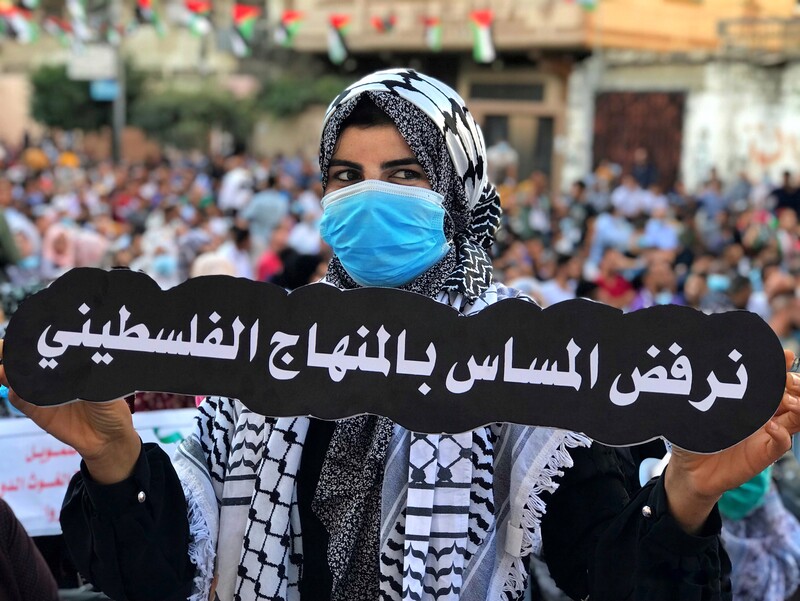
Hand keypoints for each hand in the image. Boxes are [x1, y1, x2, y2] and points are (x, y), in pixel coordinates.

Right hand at [0, 339, 140, 483]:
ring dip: (8, 371)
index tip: (27, 331)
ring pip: (20, 379)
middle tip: (3, 346)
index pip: (52, 350)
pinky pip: (22, 401)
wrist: (109, 440)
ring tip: (3, 366)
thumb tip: (87, 360)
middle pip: (29, 362)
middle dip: (14, 352)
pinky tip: (12, 387)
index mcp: (73, 368)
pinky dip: (15, 393)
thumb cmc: (112, 409)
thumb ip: (94, 377)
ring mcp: (45, 395)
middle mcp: (56, 379)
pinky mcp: (39, 413)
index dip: (36, 340)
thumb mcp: (106, 390)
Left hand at [665, 349, 799, 532]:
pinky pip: (781, 443)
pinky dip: (782, 435)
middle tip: (790, 379)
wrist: (690, 468)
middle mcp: (763, 414)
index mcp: (749, 400)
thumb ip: (703, 387)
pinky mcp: (762, 455)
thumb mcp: (697, 406)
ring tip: (790, 400)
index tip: (785, 354)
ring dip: (798, 407)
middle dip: (795, 385)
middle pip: (793, 396)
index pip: (774, 380)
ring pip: (796, 418)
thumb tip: (699, 358)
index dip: (781, 367)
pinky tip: (772, 428)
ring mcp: (766, 434)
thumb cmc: (693, 433)